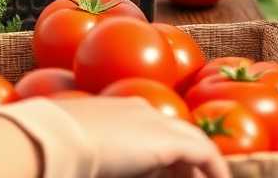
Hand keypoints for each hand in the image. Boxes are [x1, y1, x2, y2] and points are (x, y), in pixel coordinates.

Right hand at [57, 96, 228, 177]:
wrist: (61, 137)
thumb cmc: (61, 142)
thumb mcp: (86, 146)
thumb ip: (106, 152)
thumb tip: (111, 162)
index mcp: (121, 107)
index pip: (154, 128)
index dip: (167, 154)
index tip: (165, 173)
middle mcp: (142, 108)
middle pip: (177, 134)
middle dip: (188, 163)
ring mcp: (157, 121)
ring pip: (193, 142)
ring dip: (202, 168)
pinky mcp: (169, 141)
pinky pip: (206, 154)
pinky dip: (216, 170)